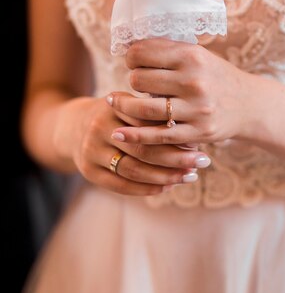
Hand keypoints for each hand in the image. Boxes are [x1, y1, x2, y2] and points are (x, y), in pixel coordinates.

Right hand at [53, 96, 210, 196]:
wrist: (73, 127)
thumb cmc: (116, 114)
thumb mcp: (129, 103)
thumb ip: (153, 110)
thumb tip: (193, 127)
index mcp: (112, 106)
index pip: (148, 122)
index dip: (175, 132)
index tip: (200, 139)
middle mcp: (99, 128)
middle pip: (144, 149)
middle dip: (177, 157)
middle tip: (203, 161)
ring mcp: (91, 151)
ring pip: (134, 170)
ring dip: (166, 176)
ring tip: (191, 176)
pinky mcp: (88, 172)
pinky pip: (122, 186)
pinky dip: (147, 188)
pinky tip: (169, 186)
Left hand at [108, 39, 249, 145]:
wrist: (249, 104)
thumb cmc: (216, 77)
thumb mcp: (198, 56)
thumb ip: (167, 51)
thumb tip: (129, 47)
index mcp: (191, 56)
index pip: (142, 54)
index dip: (130, 58)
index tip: (132, 63)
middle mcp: (194, 81)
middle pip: (139, 80)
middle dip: (133, 81)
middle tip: (136, 83)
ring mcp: (196, 108)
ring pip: (143, 109)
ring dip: (124, 106)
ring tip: (115, 102)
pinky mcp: (197, 132)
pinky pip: (157, 136)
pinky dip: (134, 135)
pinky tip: (118, 132)